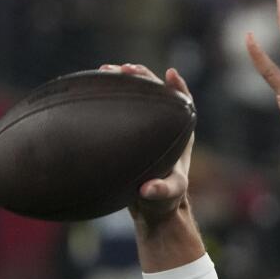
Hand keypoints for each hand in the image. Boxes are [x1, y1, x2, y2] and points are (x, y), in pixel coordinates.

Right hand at [100, 63, 194, 226]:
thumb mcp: (167, 196)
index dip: (179, 87)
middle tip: (126, 68)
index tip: (170, 74)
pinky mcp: (131, 132)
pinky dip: (112, 95)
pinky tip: (95, 86)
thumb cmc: (165, 201)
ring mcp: (147, 128)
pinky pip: (123, 107)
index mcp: (180, 134)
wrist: (152, 210)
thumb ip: (162, 191)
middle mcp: (165, 127)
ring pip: (139, 96)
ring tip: (107, 69)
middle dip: (143, 77)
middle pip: (157, 93)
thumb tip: (148, 190)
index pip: (184, 102)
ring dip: (125, 81)